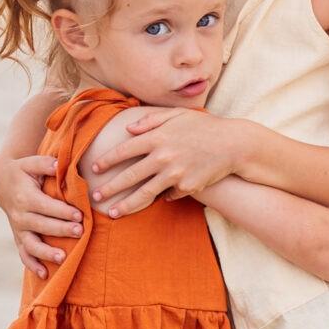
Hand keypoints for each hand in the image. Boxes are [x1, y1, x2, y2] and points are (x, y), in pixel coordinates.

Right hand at [0, 152, 81, 278]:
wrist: (2, 183)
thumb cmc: (23, 171)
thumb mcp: (30, 162)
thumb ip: (45, 163)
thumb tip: (60, 165)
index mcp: (24, 196)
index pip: (45, 206)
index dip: (61, 211)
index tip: (79, 215)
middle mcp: (20, 215)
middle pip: (41, 225)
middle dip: (61, 230)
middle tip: (80, 232)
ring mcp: (18, 229)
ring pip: (31, 244)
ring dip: (46, 253)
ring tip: (63, 258)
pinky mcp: (18, 237)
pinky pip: (24, 254)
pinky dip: (32, 265)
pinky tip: (45, 274)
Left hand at [86, 111, 245, 217]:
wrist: (234, 144)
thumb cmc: (204, 126)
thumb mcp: (177, 115)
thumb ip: (151, 119)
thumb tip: (128, 129)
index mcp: (158, 136)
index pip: (125, 150)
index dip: (107, 160)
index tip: (94, 169)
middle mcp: (164, 156)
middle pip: (130, 176)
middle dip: (110, 188)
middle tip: (95, 197)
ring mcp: (176, 173)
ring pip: (145, 194)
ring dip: (126, 205)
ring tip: (113, 213)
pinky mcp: (188, 187)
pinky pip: (168, 196)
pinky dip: (162, 198)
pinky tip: (154, 202)